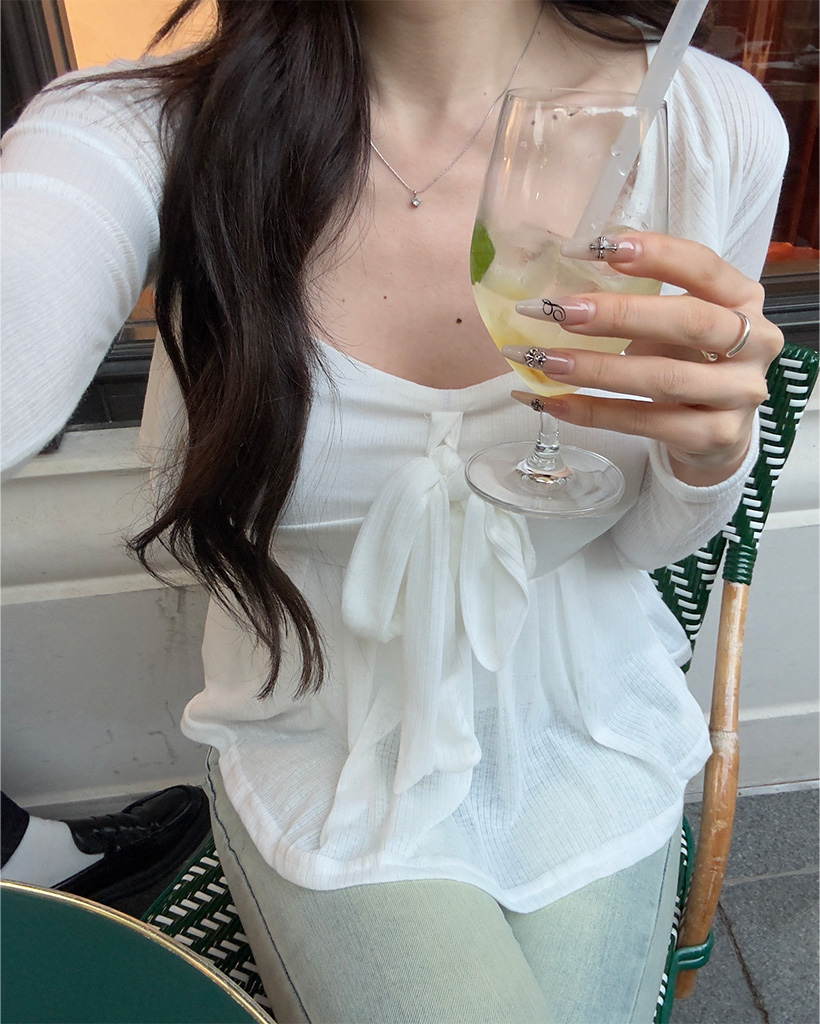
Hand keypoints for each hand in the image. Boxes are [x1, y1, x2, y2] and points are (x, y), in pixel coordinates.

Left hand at [504, 232, 783, 485]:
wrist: (718, 433)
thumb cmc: (689, 361)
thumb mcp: (678, 323)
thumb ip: (642, 302)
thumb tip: (564, 289)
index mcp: (744, 299)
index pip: (703, 266)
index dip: (652, 254)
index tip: (593, 247)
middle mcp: (755, 343)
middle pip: (687, 321)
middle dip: (617, 315)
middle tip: (556, 310)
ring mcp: (739, 394)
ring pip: (662, 378)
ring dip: (593, 369)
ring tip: (542, 359)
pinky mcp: (715, 437)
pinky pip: (644, 422)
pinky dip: (592, 412)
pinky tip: (551, 402)